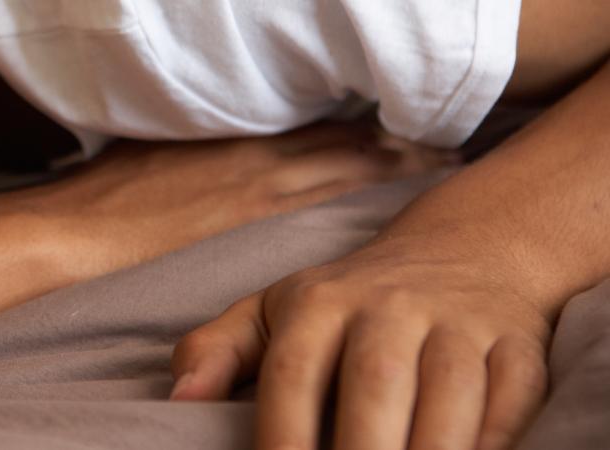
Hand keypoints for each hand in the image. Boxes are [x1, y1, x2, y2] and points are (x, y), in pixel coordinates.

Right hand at [0, 123, 451, 279]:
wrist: (74, 229)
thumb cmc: (101, 192)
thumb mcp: (152, 147)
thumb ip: (195, 144)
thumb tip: (212, 144)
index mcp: (230, 133)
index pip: (312, 122)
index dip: (361, 122)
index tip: (399, 121)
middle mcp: (250, 153)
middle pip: (341, 141)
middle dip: (393, 141)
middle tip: (444, 140)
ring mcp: (252, 186)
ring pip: (342, 167)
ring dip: (393, 163)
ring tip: (439, 161)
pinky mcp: (245, 219)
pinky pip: (320, 202)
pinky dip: (362, 191)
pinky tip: (391, 200)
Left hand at [171, 236, 555, 449]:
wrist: (466, 248)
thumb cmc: (350, 302)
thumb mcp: (274, 311)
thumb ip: (218, 351)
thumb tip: (177, 397)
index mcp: (319, 303)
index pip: (292, 374)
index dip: (281, 436)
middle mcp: (389, 306)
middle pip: (374, 385)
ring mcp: (459, 323)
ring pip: (450, 393)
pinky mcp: (518, 345)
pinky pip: (511, 397)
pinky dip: (493, 437)